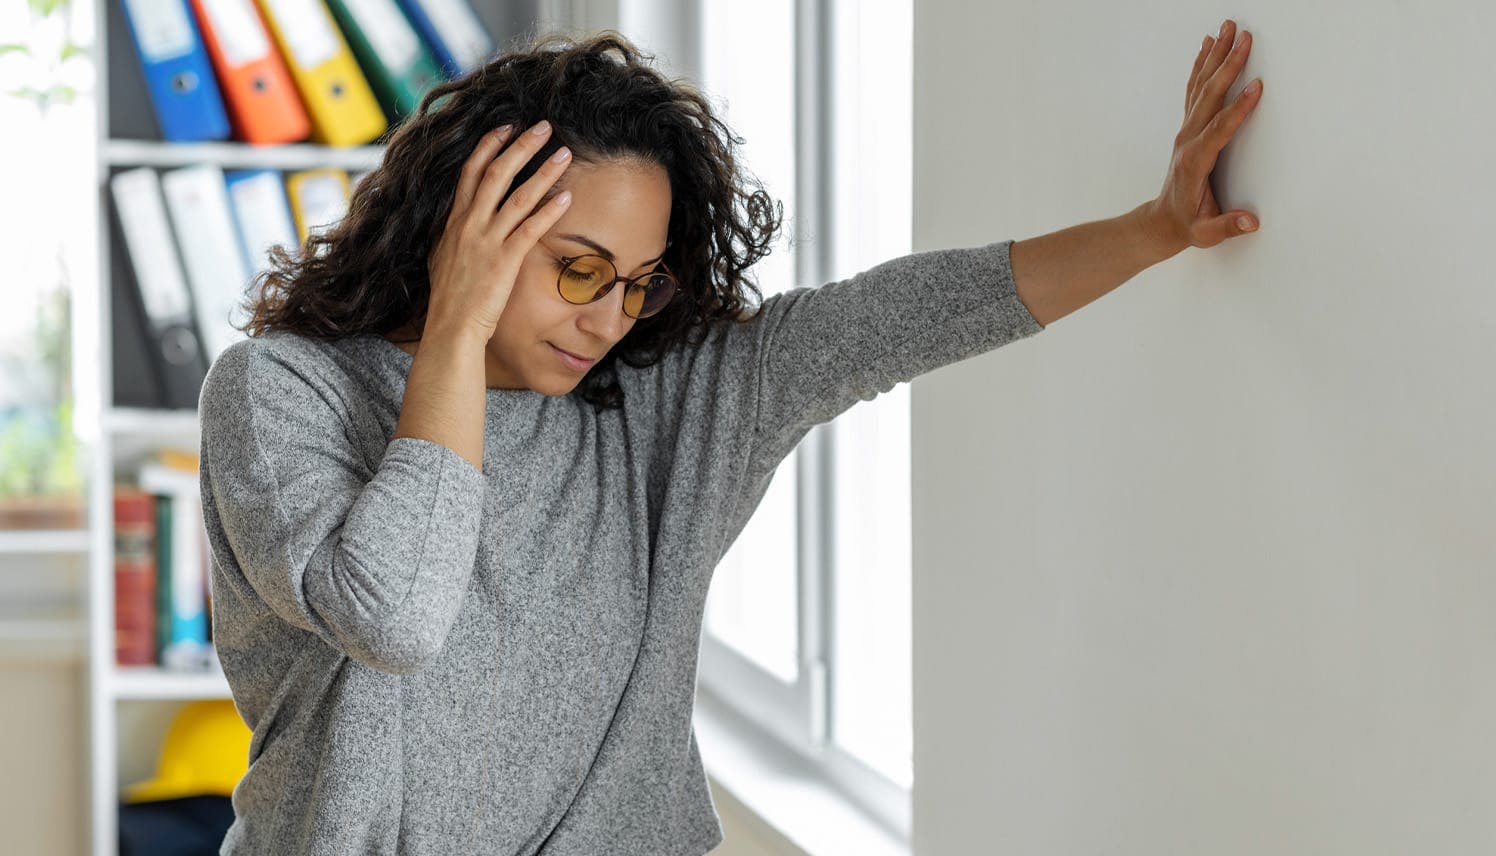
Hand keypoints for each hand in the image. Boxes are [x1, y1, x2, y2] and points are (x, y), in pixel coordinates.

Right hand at [425, 120, 573, 338]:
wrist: (450, 326)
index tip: (506, 126)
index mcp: (454, 220)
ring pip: (517, 196)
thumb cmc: (450, 298)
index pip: (471, 171)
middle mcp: (469, 224)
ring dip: (543, 171)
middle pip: (496, 172)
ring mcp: (486, 241)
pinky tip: (567, 197)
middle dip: (521, 145)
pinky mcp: (505, 260)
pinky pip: (530, 229)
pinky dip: (549, 211)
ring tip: (565, 153)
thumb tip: (457, 222)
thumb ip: (454, 234)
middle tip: (544, 126)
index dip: (489, 145)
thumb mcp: (444, 256)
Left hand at [1145, 19, 1263, 252]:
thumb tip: (1251, 223)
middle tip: (1245, 37)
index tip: (1256, 86)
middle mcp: (1187, 141)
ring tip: (1229, 28)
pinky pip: (1194, 90)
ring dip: (1216, 56)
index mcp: (1194, 162)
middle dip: (1228, 65)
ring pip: (1201, 87)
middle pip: (1209, 97)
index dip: (1238, 108)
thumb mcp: (1206, 233)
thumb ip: (1227, 226)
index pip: (1219, 130)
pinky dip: (1201, 66)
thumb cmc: (1187, 226)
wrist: (1161, 223)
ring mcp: (1185, 131)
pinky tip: (1208, 45)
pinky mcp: (1188, 128)